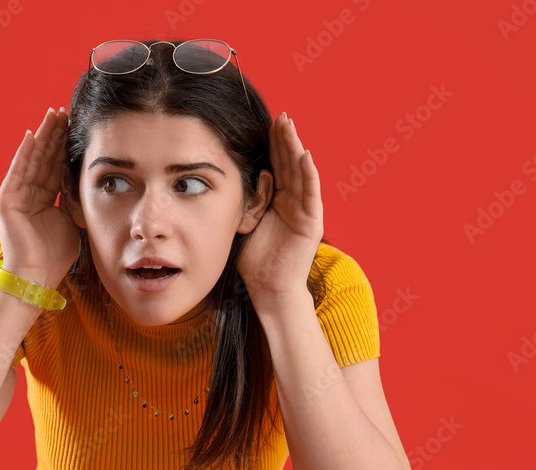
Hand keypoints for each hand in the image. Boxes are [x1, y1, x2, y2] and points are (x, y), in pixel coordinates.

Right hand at [0, 107, 79, 285]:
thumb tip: (85, 183)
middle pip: (43, 159)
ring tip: (53, 116)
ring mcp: (16, 196)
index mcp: (44, 200)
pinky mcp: (6, 200)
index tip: (75, 128)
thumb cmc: (55, 255)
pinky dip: (25, 153)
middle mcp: (28, 195)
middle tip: (65, 112)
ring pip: (32, 160)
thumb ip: (73, 201)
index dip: (64, 148)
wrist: (37, 275)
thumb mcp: (71, 221)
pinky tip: (33, 135)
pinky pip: (17, 171)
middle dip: (54, 135)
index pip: (55, 167)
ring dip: (42, 137)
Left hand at [236, 113, 323, 309]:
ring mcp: (305, 210)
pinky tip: (305, 155)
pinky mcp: (312, 221)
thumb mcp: (245, 222)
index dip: (272, 145)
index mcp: (279, 201)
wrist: (269, 288)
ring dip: (295, 148)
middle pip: (289, 164)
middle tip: (280, 116)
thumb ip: (244, 202)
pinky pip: (311, 193)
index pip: (276, 166)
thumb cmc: (255, 261)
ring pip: (300, 172)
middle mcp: (294, 202)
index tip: (267, 123)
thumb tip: (223, 182)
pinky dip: (309, 173)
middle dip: (285, 139)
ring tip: (290, 126)